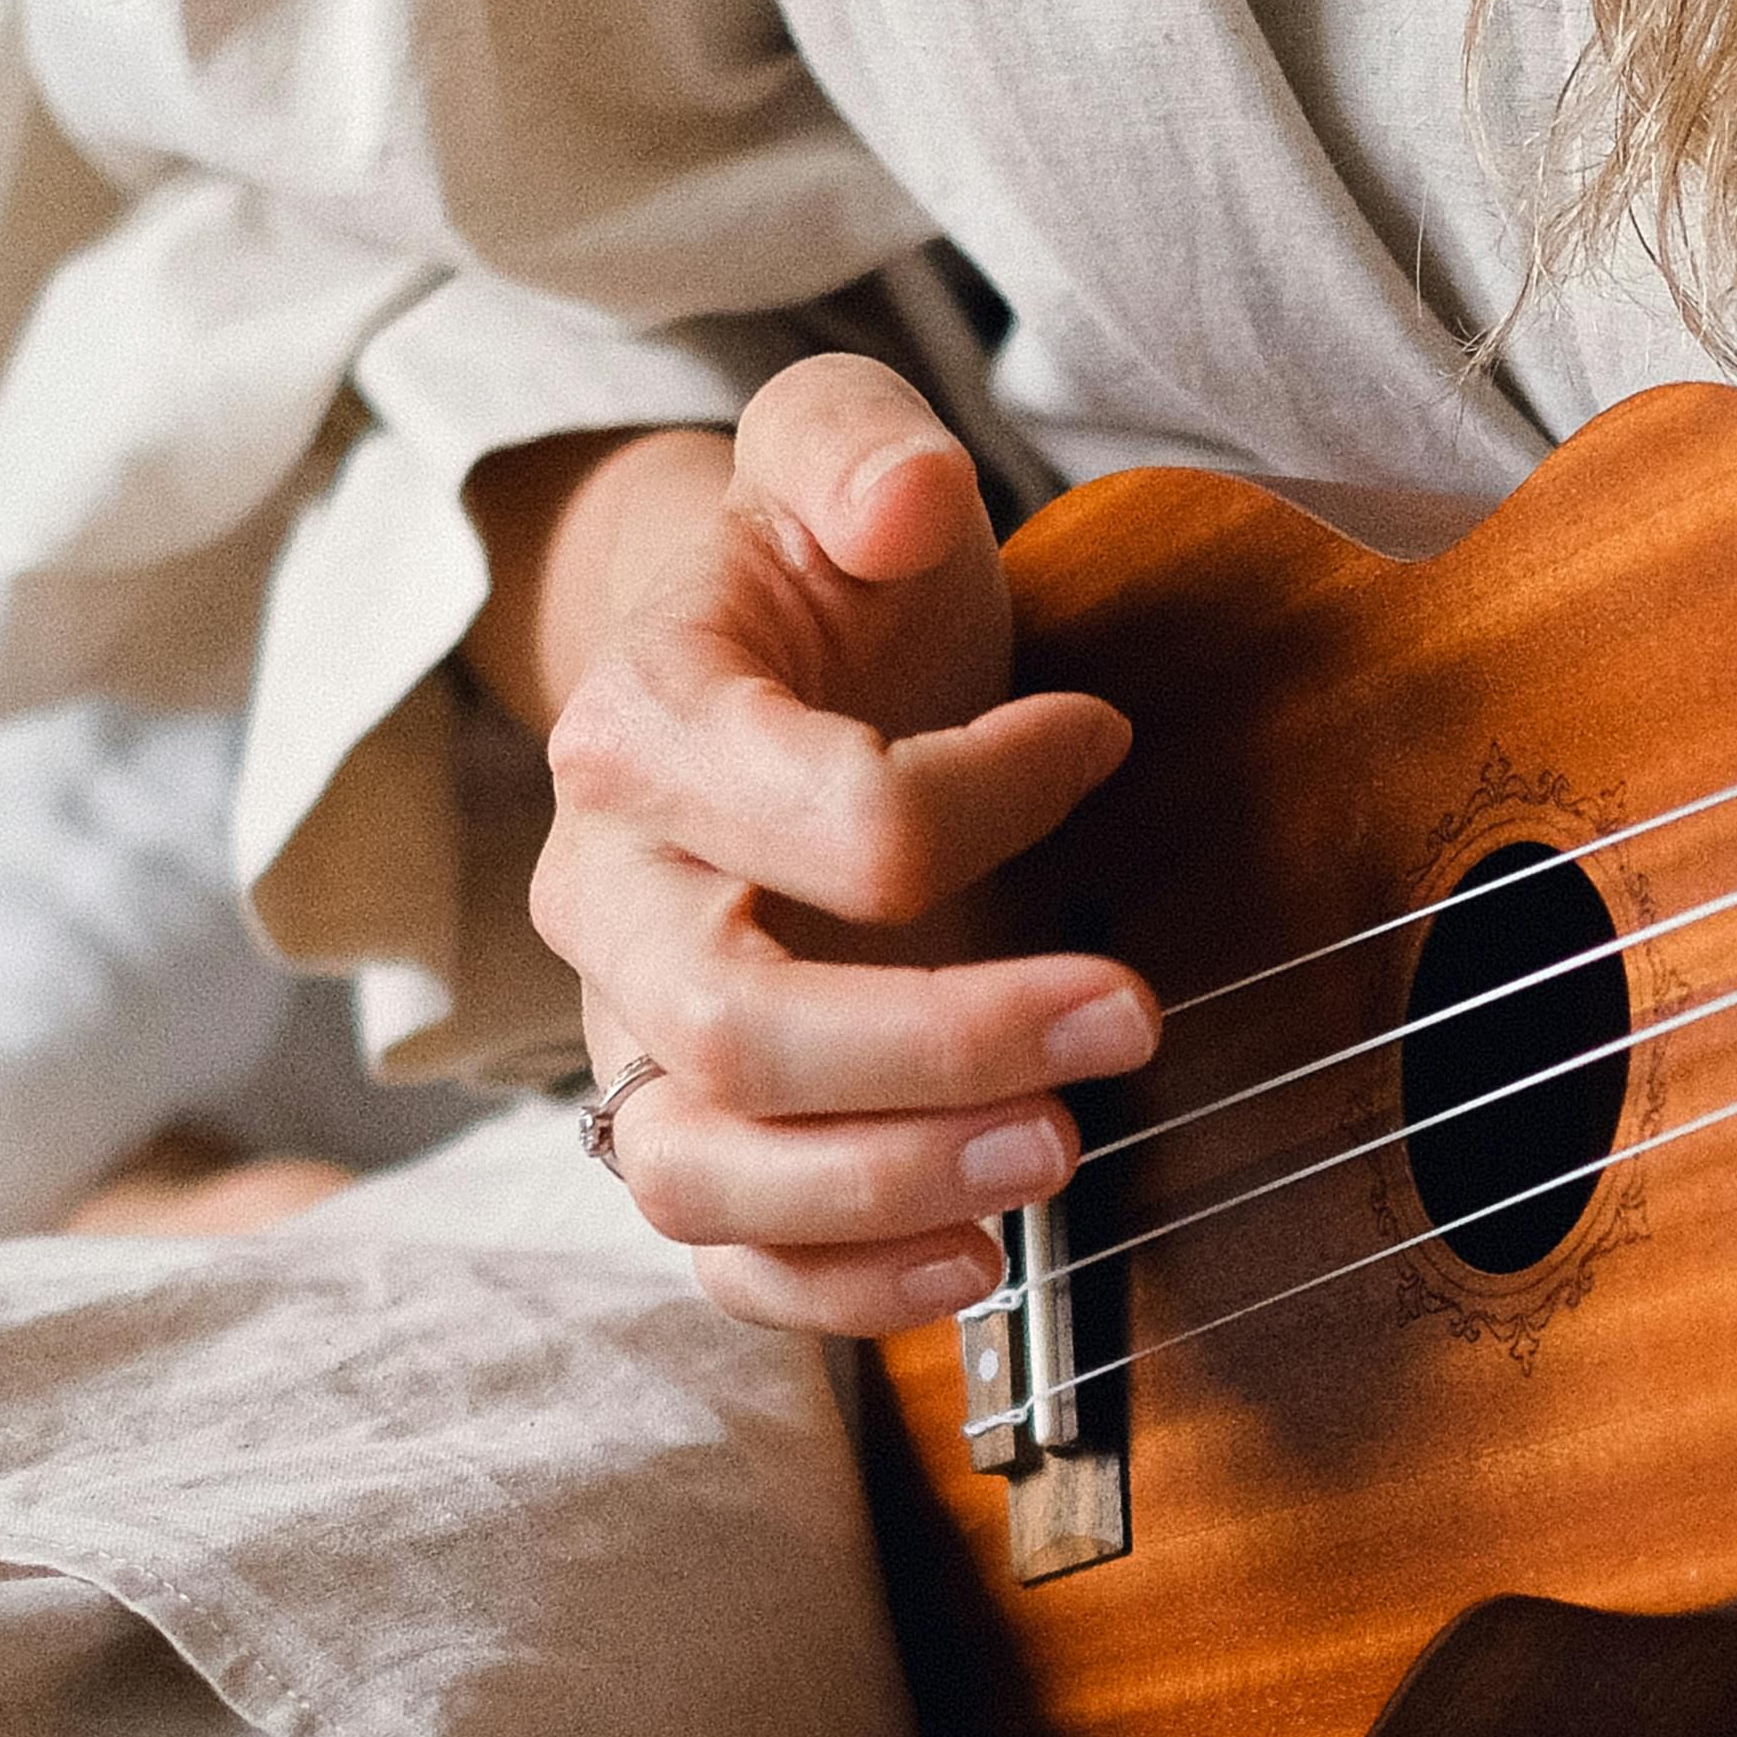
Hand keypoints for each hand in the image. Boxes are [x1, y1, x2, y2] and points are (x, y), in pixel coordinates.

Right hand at [498, 355, 1155, 1332]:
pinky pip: (716, 1256)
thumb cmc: (816, 577)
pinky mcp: (678, 1124)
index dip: (986, 792)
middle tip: (1131, 1020)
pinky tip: (974, 1262)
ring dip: (889, 1185)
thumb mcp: (838, 451)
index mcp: (642, 725)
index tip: (1099, 739)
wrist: (745, 666)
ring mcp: (628, 1029)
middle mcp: (605, 894)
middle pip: (736, 1023)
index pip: (828, 811)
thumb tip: (900, 504)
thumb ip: (860, 446)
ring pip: (701, 1167)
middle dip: (946, 1045)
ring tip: (1061, 1159)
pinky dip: (835, 1290)